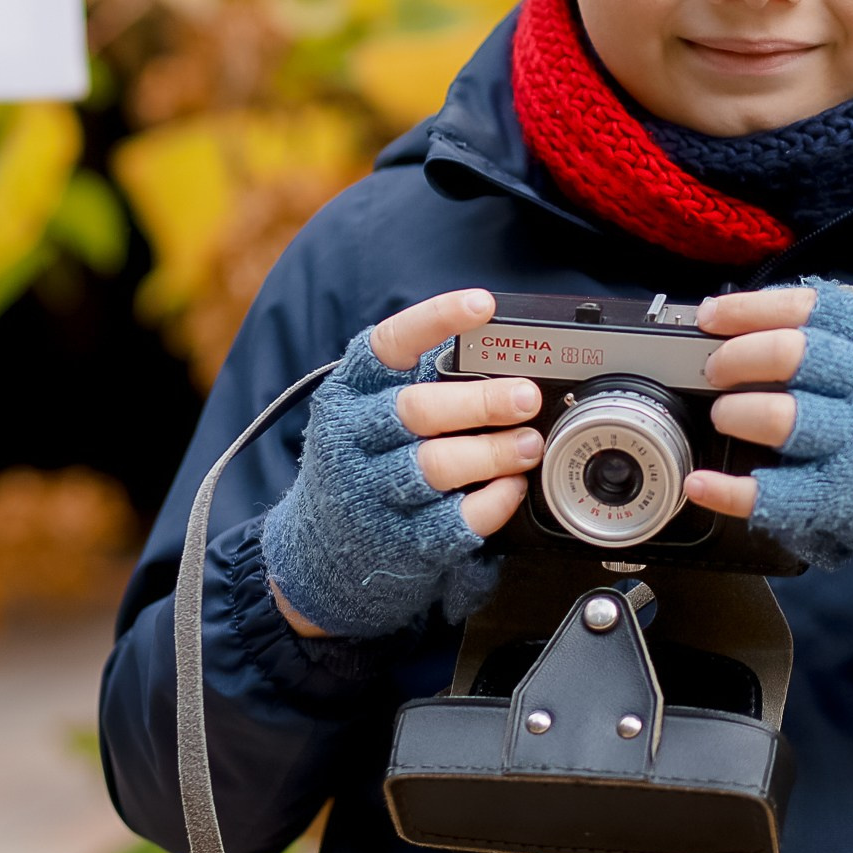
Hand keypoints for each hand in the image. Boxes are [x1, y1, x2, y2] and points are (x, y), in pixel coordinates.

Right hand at [263, 290, 546, 638]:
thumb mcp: (374, 408)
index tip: (483, 304)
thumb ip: (425, 381)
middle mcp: (354, 436)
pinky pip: (455, 519)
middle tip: (526, 397)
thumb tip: (504, 354)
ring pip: (436, 466)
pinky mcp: (399, 539)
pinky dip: (493, 501)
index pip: (390, 343)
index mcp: (351, 390)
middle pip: (417, 410)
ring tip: (530, 443)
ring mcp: (371, 492)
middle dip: (480, 402)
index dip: (437, 318)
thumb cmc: (366, 459)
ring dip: (493, 453)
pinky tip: (512, 486)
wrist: (322, 548)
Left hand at [684, 279, 852, 590]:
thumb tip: (764, 315)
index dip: (750, 308)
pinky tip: (703, 483)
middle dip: (735, 358)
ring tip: (727, 414)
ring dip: (737, 413)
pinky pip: (777, 494)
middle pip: (790, 354)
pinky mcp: (851, 499)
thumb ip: (851, 334)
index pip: (811, 306)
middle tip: (715, 370)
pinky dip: (730, 490)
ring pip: (781, 418)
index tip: (712, 316)